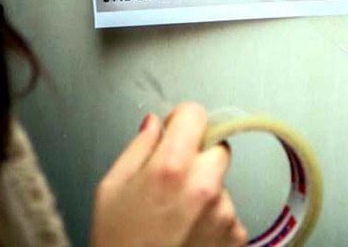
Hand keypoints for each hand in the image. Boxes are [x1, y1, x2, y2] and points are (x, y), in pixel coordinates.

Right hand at [90, 103, 247, 246]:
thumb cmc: (117, 245)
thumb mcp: (110, 190)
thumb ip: (138, 148)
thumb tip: (155, 124)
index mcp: (171, 166)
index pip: (196, 113)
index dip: (182, 121)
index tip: (174, 133)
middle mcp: (204, 185)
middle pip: (216, 146)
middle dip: (198, 157)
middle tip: (173, 183)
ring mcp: (224, 212)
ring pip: (221, 182)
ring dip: (205, 192)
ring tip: (175, 221)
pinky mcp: (237, 236)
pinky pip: (228, 213)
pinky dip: (213, 221)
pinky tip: (188, 237)